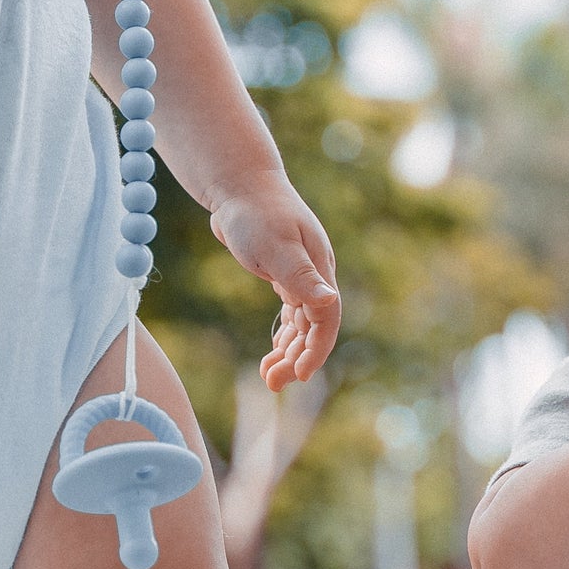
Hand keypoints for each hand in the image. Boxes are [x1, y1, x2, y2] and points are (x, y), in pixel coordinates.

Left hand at [207, 181, 341, 390]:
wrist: (238, 185)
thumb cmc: (256, 212)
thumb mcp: (277, 246)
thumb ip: (301, 276)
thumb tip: (330, 301)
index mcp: (319, 268)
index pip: (327, 318)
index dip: (316, 349)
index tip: (298, 375)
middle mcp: (315, 274)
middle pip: (315, 327)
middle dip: (298, 358)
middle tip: (272, 383)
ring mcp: (300, 274)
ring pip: (302, 324)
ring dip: (289, 352)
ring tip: (267, 377)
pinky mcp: (282, 273)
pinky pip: (290, 314)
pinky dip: (283, 335)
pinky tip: (272, 352)